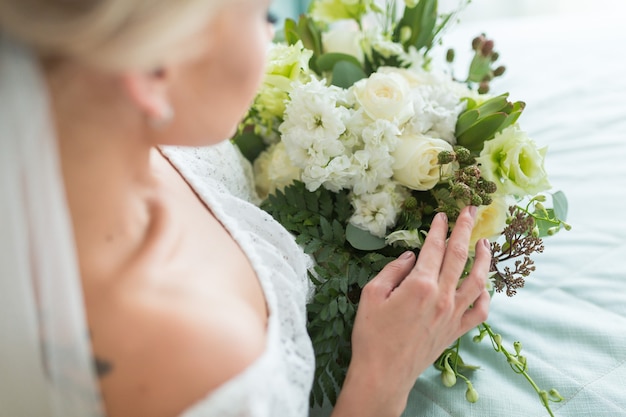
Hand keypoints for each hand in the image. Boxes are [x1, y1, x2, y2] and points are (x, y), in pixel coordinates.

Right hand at [332, 206, 490, 416]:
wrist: (384, 374)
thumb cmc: (371, 335)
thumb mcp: (371, 295)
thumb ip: (392, 271)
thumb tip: (409, 256)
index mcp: (420, 285)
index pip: (434, 248)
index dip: (439, 228)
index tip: (442, 214)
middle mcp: (442, 297)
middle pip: (459, 256)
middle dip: (465, 230)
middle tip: (470, 211)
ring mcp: (453, 315)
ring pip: (478, 281)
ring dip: (484, 259)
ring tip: (486, 242)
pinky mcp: (456, 331)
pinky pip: (479, 311)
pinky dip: (486, 296)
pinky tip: (484, 286)